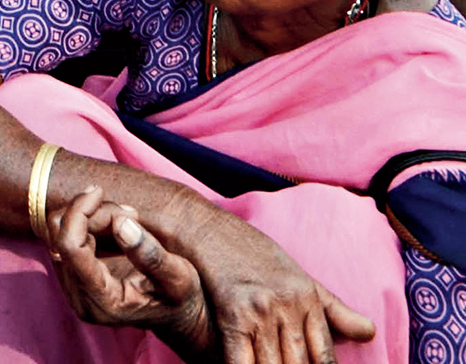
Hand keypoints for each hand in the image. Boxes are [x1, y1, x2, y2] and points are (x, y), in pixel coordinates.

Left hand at [48, 190, 213, 353]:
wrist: (178, 317)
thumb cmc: (181, 299)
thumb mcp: (179, 278)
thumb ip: (151, 255)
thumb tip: (121, 224)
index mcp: (103, 302)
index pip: (69, 248)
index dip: (79, 212)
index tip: (99, 192)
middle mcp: (80, 298)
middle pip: (63, 235)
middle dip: (92, 212)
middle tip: (131, 213)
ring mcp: (74, 288)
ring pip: (60, 231)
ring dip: (90, 214)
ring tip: (127, 218)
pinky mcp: (74, 275)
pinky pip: (66, 235)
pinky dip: (87, 220)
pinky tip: (115, 223)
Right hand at [174, 200, 376, 363]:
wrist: (205, 227)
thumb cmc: (252, 252)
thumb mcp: (298, 275)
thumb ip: (334, 309)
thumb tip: (371, 332)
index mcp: (308, 298)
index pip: (324, 359)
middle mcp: (288, 305)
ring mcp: (260, 310)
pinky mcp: (233, 313)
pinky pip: (243, 360)